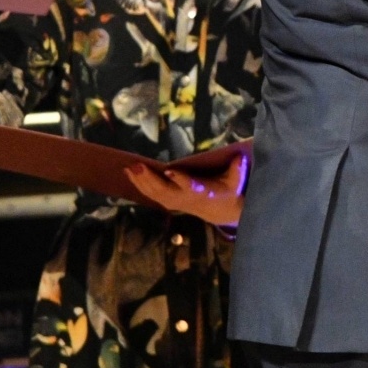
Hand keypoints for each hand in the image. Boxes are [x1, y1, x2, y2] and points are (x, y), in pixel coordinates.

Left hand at [124, 154, 246, 226]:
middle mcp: (185, 198)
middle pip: (164, 191)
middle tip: (136, 166)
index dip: (179, 179)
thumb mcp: (236, 181)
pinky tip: (130, 174)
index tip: (169, 170)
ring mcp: (176, 202)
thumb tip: (239, 156)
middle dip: (149, 179)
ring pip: (154, 194)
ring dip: (140, 182)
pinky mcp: (169, 202)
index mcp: (201, 192)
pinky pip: (151, 195)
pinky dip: (139, 185)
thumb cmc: (227, 191)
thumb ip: (237, 169)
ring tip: (128, 168)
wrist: (220, 212)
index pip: (189, 186)